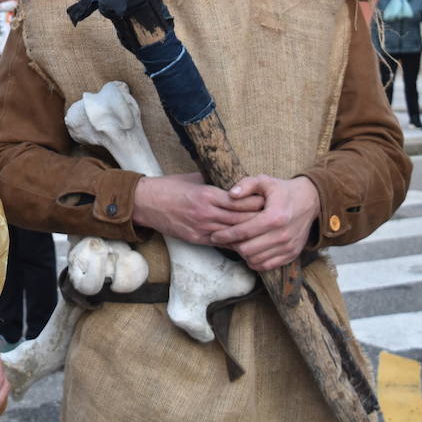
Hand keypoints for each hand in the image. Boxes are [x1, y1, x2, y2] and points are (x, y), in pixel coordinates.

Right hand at [132, 173, 263, 243]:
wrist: (145, 203)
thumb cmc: (169, 187)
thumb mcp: (193, 179)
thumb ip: (214, 182)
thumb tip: (234, 182)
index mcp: (207, 194)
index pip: (240, 200)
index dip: (257, 202)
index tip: (270, 201)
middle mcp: (206, 213)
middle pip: (240, 218)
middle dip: (259, 219)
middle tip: (276, 218)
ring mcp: (201, 228)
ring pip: (233, 233)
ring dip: (250, 233)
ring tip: (266, 233)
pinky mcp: (195, 238)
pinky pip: (221, 243)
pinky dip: (235, 243)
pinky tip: (248, 243)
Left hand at [208, 175, 319, 271]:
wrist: (310, 201)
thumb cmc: (283, 190)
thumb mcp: (265, 181)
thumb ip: (246, 185)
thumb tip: (231, 194)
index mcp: (274, 217)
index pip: (244, 232)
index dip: (226, 235)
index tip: (214, 235)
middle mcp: (283, 235)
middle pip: (247, 249)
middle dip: (233, 245)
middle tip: (226, 239)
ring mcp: (288, 247)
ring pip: (256, 260)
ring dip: (243, 253)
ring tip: (238, 243)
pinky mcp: (292, 254)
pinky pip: (267, 266)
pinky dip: (255, 261)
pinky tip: (251, 250)